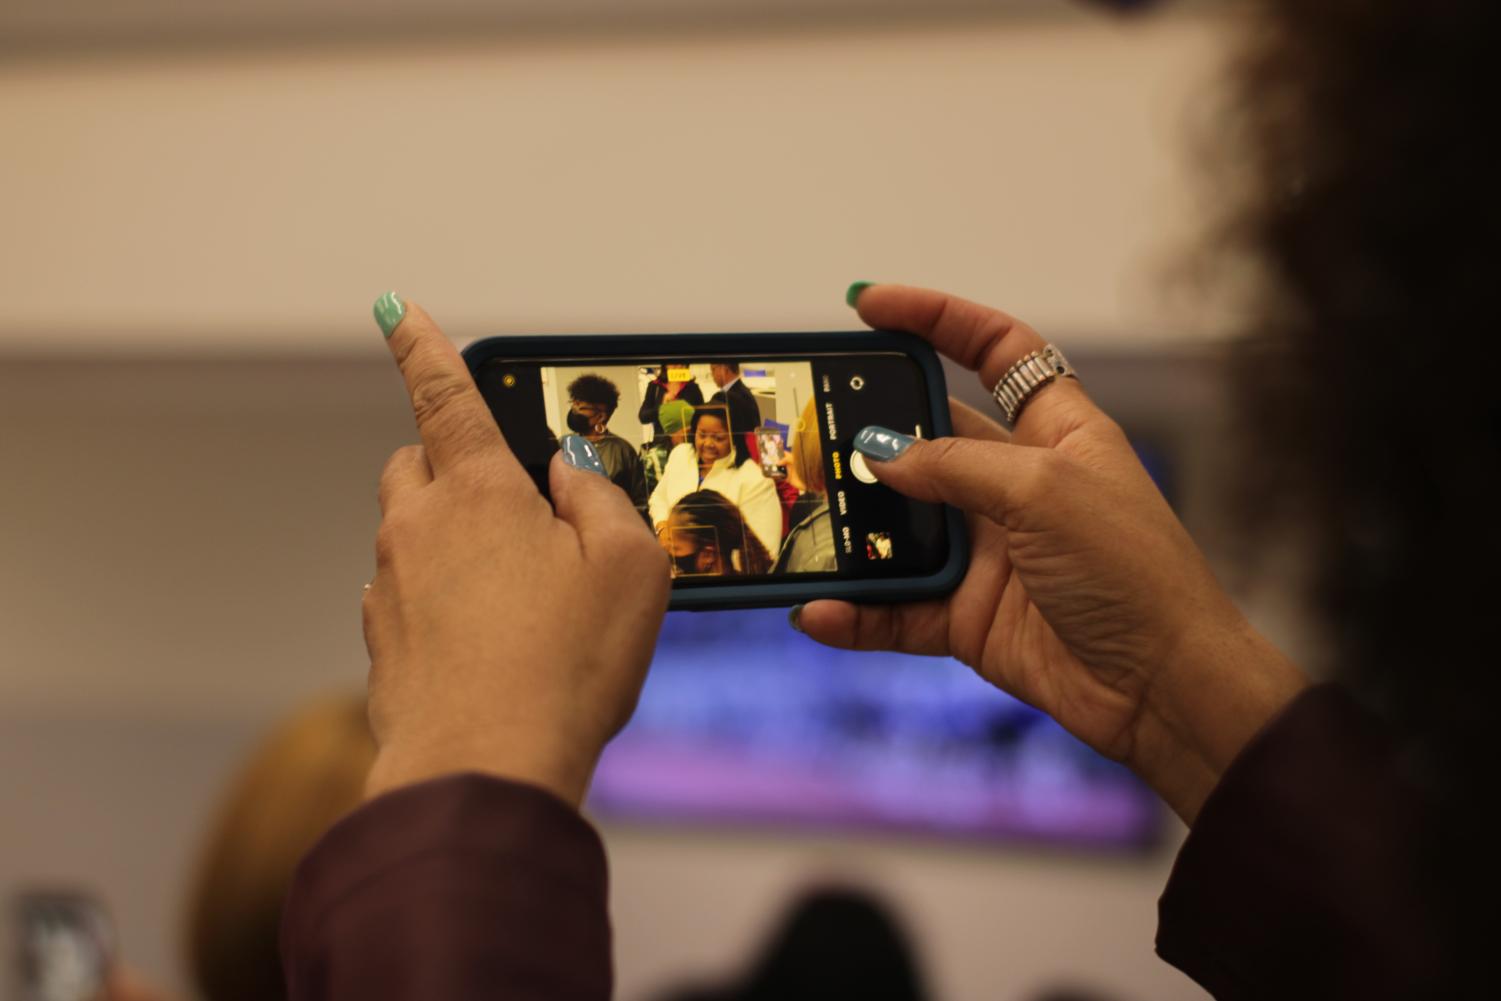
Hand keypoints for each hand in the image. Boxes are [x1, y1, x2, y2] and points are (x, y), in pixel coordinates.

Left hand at [362, 297, 669, 806]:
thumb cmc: (566, 666)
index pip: (443, 393)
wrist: (483, 772)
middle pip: (418, 462)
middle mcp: (418, 528)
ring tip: (522, 599)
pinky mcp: (382, 644)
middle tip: (519, 506)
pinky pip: (410, 597)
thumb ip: (602, 500)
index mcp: (477, 491)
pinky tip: (493, 646)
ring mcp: (390, 588)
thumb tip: (566, 474)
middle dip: (455, 464)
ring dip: (454, 542)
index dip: (422, 344)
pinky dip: (443, 602)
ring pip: (413, 533)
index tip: (394, 308)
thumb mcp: (631, 567)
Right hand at [798, 284, 1306, 822]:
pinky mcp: (969, 615)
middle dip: (868, 432)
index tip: (870, 306)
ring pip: (900, 527)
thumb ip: (955, 465)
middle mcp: (1018, 484)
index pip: (994, 349)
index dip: (937, 318)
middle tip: (807, 429)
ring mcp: (990, 552)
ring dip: (852, 530)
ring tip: (802, 525)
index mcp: (1057, 431)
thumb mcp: (1044, 492)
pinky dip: (859, 611)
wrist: (1163, 689)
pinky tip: (821, 612)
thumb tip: (879, 454)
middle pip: (928, 438)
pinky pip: (898, 607)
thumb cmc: (1135, 573)